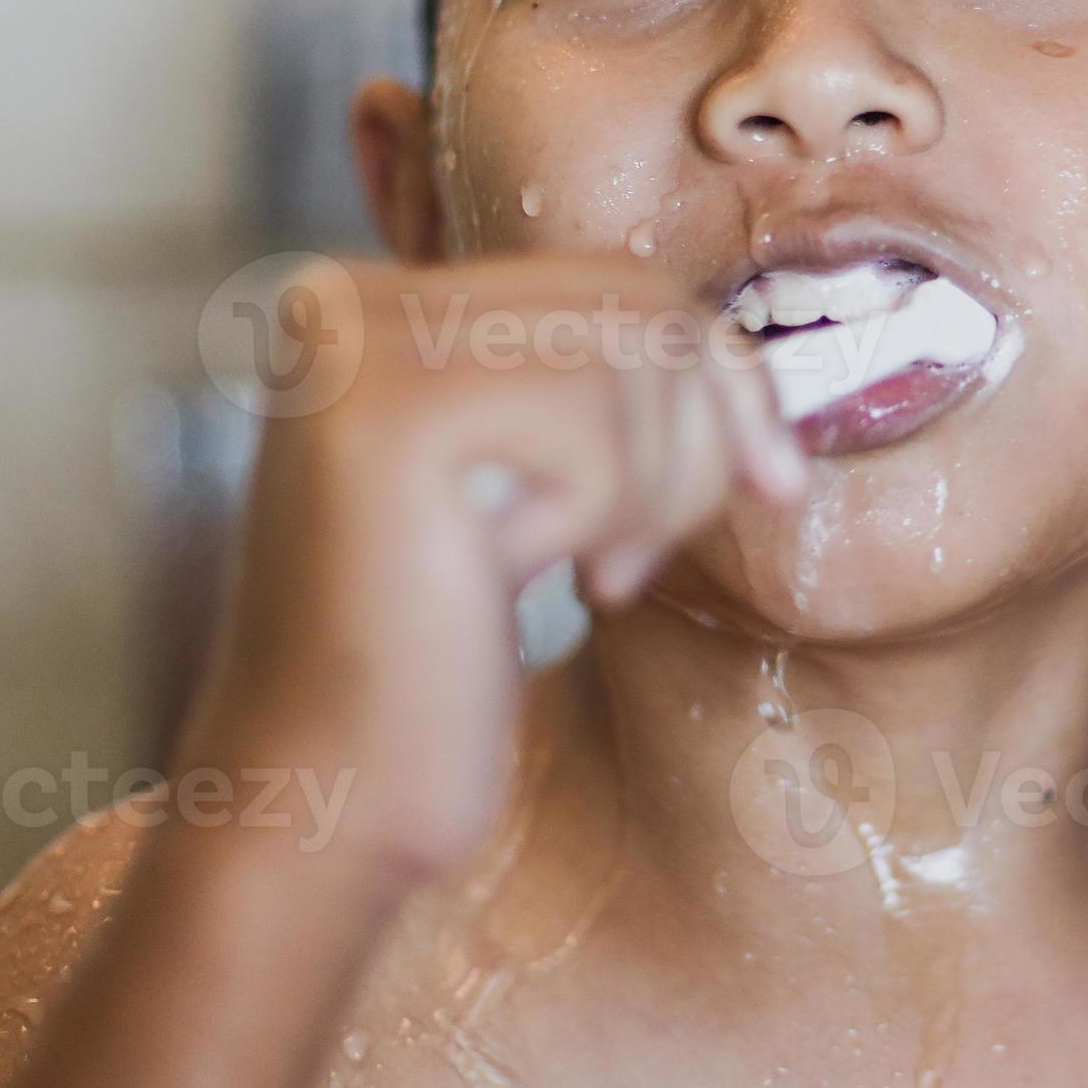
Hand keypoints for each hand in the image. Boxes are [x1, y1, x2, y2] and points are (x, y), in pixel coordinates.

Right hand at [181, 253, 804, 889]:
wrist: (317, 805)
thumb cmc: (430, 667)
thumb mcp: (524, 488)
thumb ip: (592, 388)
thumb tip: (752, 362)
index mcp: (369, 303)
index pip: (615, 283)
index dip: (722, 380)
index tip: (770, 481)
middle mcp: (347, 302)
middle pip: (638, 307)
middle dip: (698, 442)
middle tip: (631, 565)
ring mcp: (358, 351)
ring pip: (634, 362)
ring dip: (653, 495)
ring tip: (580, 576)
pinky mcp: (390, 417)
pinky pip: (596, 435)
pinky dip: (602, 522)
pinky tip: (511, 582)